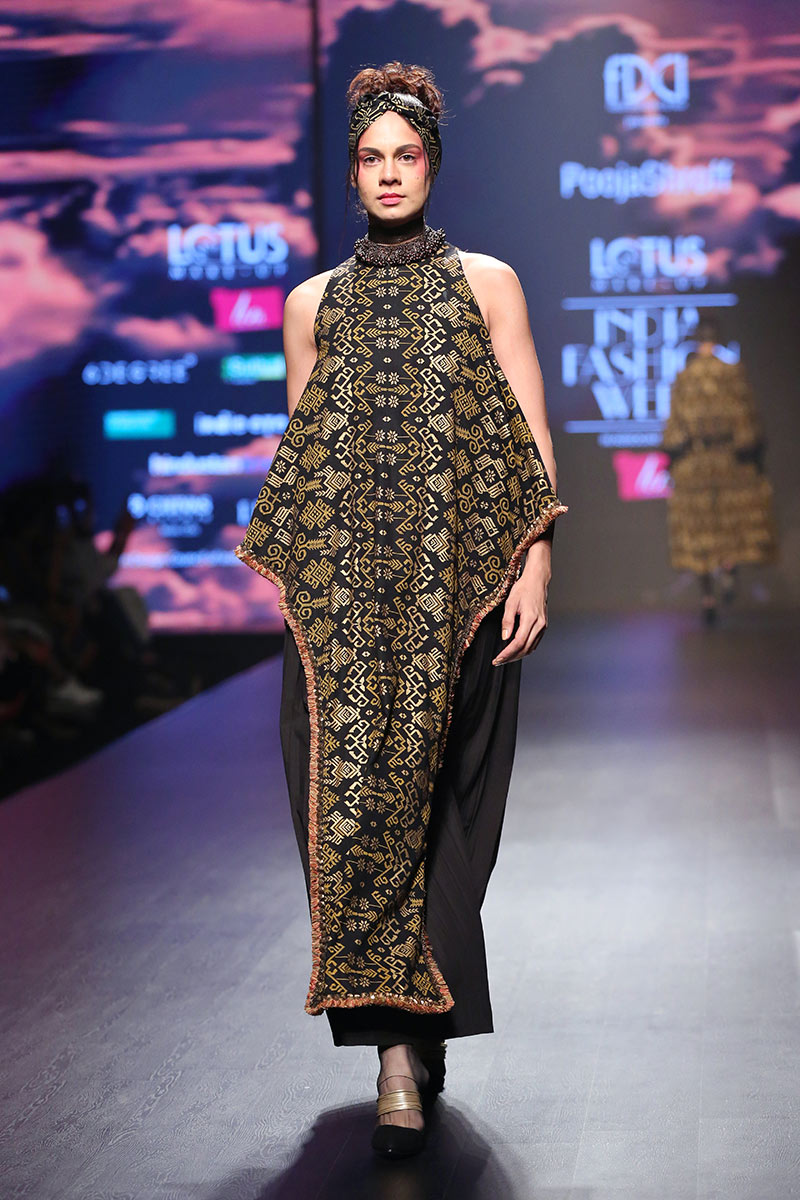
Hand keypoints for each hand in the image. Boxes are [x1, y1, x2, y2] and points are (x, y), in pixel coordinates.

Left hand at [492, 541, 550, 665]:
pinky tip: (516, 650)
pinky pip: (534, 642)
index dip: (507, 653)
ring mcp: (543, 626)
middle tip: (498, 661)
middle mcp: (539, 624)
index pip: (518, 643)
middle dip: (511, 658)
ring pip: (531, 647)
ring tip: (505, 658)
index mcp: (531, 619)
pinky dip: (525, 649)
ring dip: (518, 655)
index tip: (498, 659)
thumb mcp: (510, 602)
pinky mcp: (543, 626)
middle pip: (525, 648)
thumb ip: (507, 621)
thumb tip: (505, 638)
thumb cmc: (523, 589)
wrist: (537, 581)